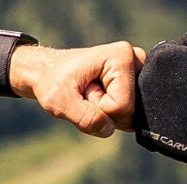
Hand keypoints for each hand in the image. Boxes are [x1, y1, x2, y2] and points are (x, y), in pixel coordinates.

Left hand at [15, 41, 142, 136]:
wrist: (47, 73)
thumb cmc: (51, 82)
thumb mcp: (59, 101)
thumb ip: (85, 117)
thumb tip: (109, 130)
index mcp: (123, 56)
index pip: (122, 106)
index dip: (98, 106)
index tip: (83, 90)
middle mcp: (137, 62)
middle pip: (130, 113)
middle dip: (103, 110)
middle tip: (85, 92)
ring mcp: (138, 75)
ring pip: (129, 118)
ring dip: (105, 113)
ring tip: (89, 94)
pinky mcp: (135, 87)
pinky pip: (128, 118)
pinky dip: (109, 115)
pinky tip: (97, 98)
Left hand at [136, 30, 186, 178]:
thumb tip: (177, 43)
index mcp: (161, 55)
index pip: (165, 54)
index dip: (183, 66)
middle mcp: (145, 78)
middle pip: (153, 75)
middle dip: (169, 81)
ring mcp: (142, 105)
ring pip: (149, 96)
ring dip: (164, 100)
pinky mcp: (143, 129)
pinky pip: (149, 119)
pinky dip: (162, 120)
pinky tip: (182, 123)